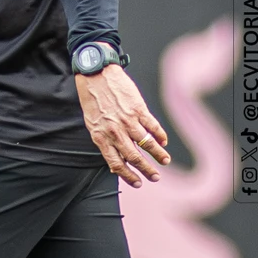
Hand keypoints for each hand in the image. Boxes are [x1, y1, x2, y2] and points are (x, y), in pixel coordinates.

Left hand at [74, 66, 170, 185]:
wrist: (96, 74)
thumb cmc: (92, 100)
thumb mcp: (92, 124)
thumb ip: (103, 141)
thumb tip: (114, 163)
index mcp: (101, 137)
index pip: (115, 163)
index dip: (128, 176)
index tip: (138, 183)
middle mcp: (114, 131)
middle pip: (134, 157)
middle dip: (146, 170)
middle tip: (155, 177)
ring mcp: (127, 120)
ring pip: (147, 143)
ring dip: (158, 154)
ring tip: (165, 161)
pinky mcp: (138, 109)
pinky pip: (153, 126)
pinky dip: (160, 136)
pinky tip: (163, 141)